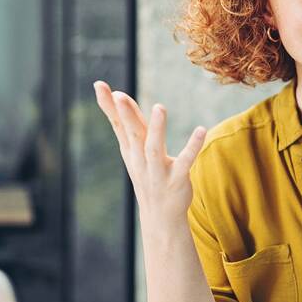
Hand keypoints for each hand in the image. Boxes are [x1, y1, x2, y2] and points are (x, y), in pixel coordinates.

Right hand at [93, 81, 206, 223]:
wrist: (160, 216)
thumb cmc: (147, 175)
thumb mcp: (133, 150)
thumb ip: (128, 122)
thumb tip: (117, 94)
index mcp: (130, 150)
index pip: (117, 125)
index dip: (109, 106)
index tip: (99, 85)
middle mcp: (140, 160)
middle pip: (132, 134)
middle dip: (126, 115)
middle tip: (120, 96)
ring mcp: (157, 171)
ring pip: (154, 148)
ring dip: (156, 129)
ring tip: (159, 107)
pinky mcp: (177, 180)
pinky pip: (185, 162)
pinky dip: (192, 146)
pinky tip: (201, 130)